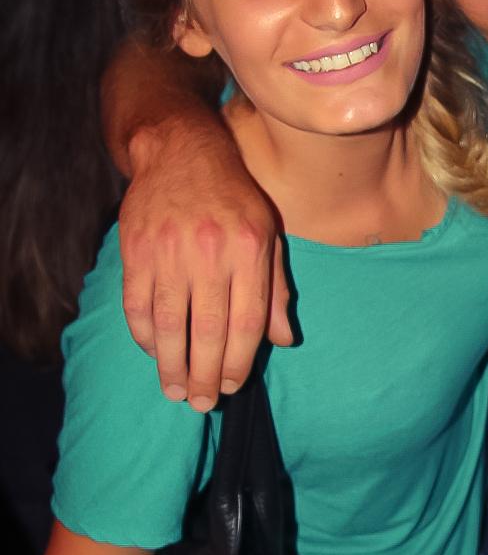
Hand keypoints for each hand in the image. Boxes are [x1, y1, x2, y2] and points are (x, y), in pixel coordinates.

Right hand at [120, 120, 291, 409]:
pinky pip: (138, 304)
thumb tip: (284, 341)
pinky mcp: (136, 248)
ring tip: (174, 391)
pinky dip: (145, 335)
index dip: (238, 360)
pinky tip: (154, 353)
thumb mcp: (269, 235)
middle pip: (207, 329)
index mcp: (249, 249)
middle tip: (200, 403)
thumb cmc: (234, 199)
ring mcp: (169, 250)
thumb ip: (276, 289)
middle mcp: (210, 251)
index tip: (231, 386)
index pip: (246, 321)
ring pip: (170, 323)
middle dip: (204, 374)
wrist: (181, 151)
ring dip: (171, 365)